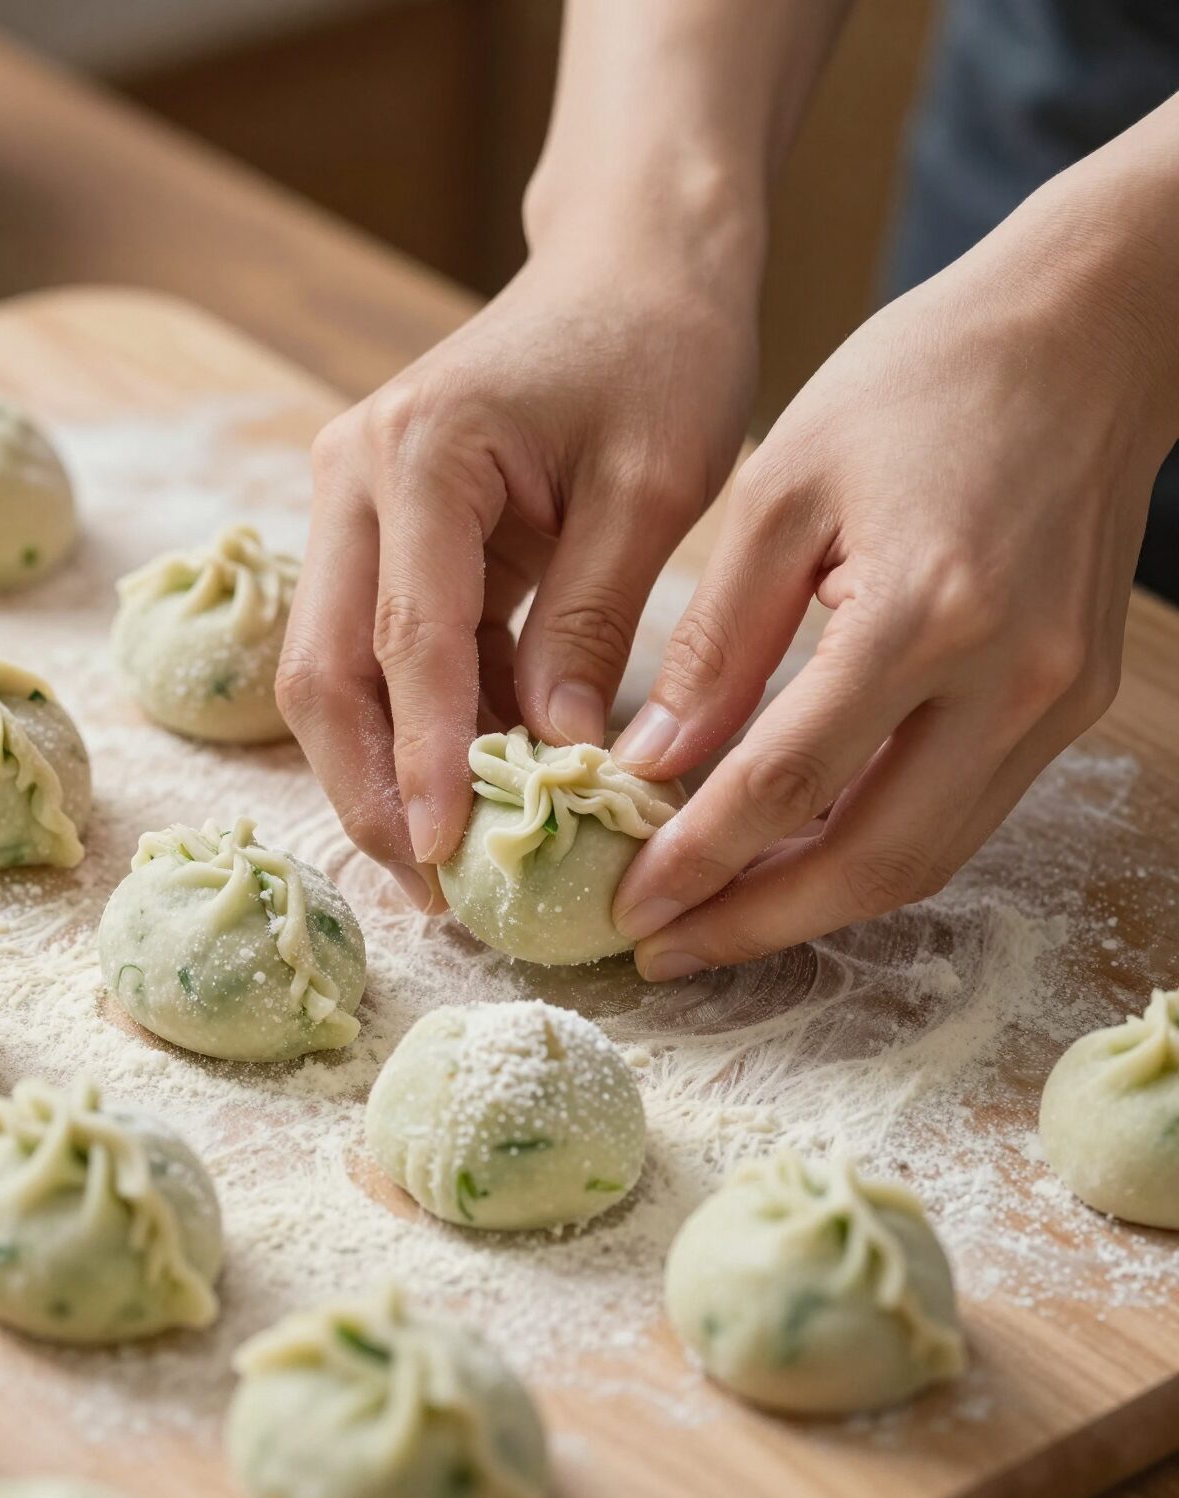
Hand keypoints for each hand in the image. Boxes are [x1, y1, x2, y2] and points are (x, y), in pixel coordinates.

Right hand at [277, 223, 759, 907]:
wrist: (630, 267)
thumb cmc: (658, 353)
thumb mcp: (652, 489)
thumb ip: (593, 620)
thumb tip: (552, 752)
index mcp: (420, 452)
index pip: (407, 641)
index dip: (427, 760)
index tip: (450, 859)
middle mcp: (353, 477)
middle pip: (324, 668)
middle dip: (370, 787)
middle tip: (429, 890)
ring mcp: (352, 503)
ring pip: (334, 669)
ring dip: (385, 766)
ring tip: (451, 861)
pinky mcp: (379, 530)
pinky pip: (382, 647)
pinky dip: (424, 720)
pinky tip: (479, 779)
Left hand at [611, 182, 1176, 978]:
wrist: (1083, 335)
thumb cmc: (916, 385)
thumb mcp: (780, 493)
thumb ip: (716, 641)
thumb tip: (652, 763)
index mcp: (925, 612)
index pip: (785, 783)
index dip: (696, 859)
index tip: (625, 905)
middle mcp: (1012, 679)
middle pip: (875, 862)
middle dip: (759, 923)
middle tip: (666, 951)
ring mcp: (1058, 700)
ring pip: (929, 857)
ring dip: (818, 903)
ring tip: (719, 920)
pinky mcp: (1072, 701)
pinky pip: (963, 812)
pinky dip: (874, 850)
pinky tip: (798, 854)